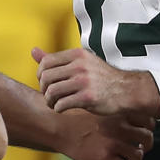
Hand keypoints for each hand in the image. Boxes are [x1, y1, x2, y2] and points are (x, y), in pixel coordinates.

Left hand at [33, 46, 155, 114]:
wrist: (126, 90)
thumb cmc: (101, 77)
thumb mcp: (81, 62)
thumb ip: (56, 59)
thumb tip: (33, 51)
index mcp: (77, 55)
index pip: (45, 62)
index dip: (40, 75)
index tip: (45, 83)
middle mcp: (79, 66)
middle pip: (46, 78)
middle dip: (43, 89)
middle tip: (49, 96)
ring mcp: (84, 81)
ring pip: (51, 92)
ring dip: (49, 101)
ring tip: (54, 103)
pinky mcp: (88, 97)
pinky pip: (61, 104)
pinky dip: (58, 108)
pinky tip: (63, 108)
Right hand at [54, 108, 153, 159]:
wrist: (57, 124)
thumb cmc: (74, 113)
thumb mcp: (98, 105)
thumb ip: (114, 111)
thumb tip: (127, 118)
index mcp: (120, 112)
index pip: (149, 121)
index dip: (147, 128)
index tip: (140, 132)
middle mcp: (121, 126)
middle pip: (148, 139)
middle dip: (145, 146)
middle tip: (138, 148)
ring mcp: (114, 142)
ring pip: (138, 156)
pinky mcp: (105, 157)